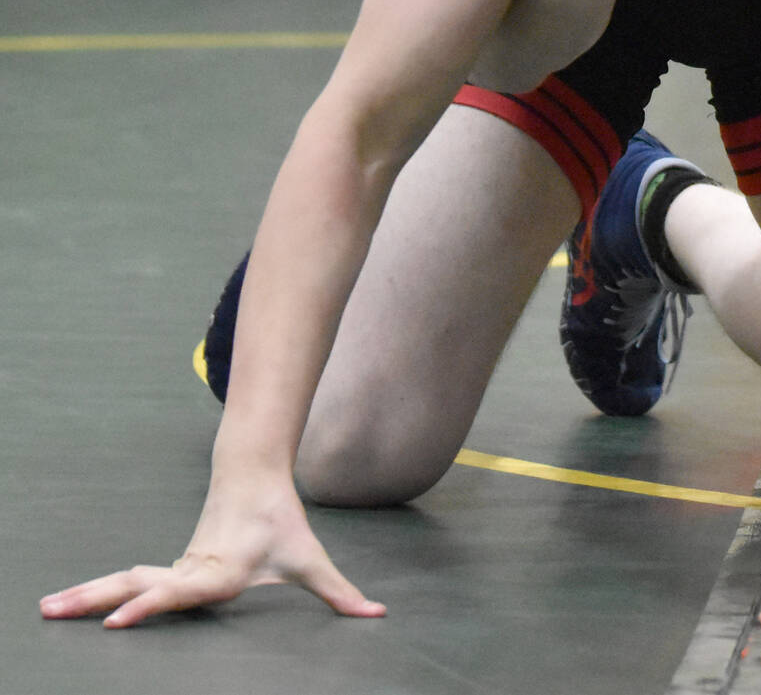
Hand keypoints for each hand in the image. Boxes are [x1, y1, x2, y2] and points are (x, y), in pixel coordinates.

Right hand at [39, 477, 383, 627]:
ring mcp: (175, 569)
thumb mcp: (312, 561)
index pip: (178, 592)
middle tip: (54, 612)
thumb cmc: (282, 525)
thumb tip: (376, 614)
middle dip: (96, 600)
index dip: (150, 606)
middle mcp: (189, 572)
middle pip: (136, 587)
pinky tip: (67, 604)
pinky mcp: (169, 570)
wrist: (255, 480)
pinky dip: (95, 590)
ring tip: (46, 608)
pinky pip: (128, 581)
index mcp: (217, 574)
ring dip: (86, 594)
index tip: (116, 619)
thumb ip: (340, 593)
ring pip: (125, 581)